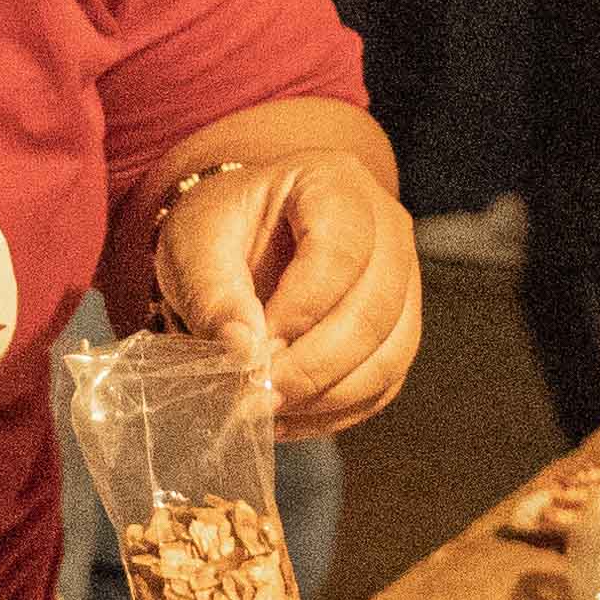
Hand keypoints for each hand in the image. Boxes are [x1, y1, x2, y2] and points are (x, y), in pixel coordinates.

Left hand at [153, 149, 421, 437]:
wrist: (242, 241)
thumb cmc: (220, 231)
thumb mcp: (195, 246)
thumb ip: (213, 294)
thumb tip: (243, 353)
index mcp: (335, 183)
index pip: (340, 251)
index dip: (301, 308)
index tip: (253, 347)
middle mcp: (387, 227)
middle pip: (374, 308)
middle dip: (313, 364)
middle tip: (256, 394)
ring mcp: (403, 282)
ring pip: (390, 353)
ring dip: (326, 394)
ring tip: (267, 409)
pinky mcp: (398, 332)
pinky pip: (384, 384)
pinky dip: (336, 412)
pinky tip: (286, 417)